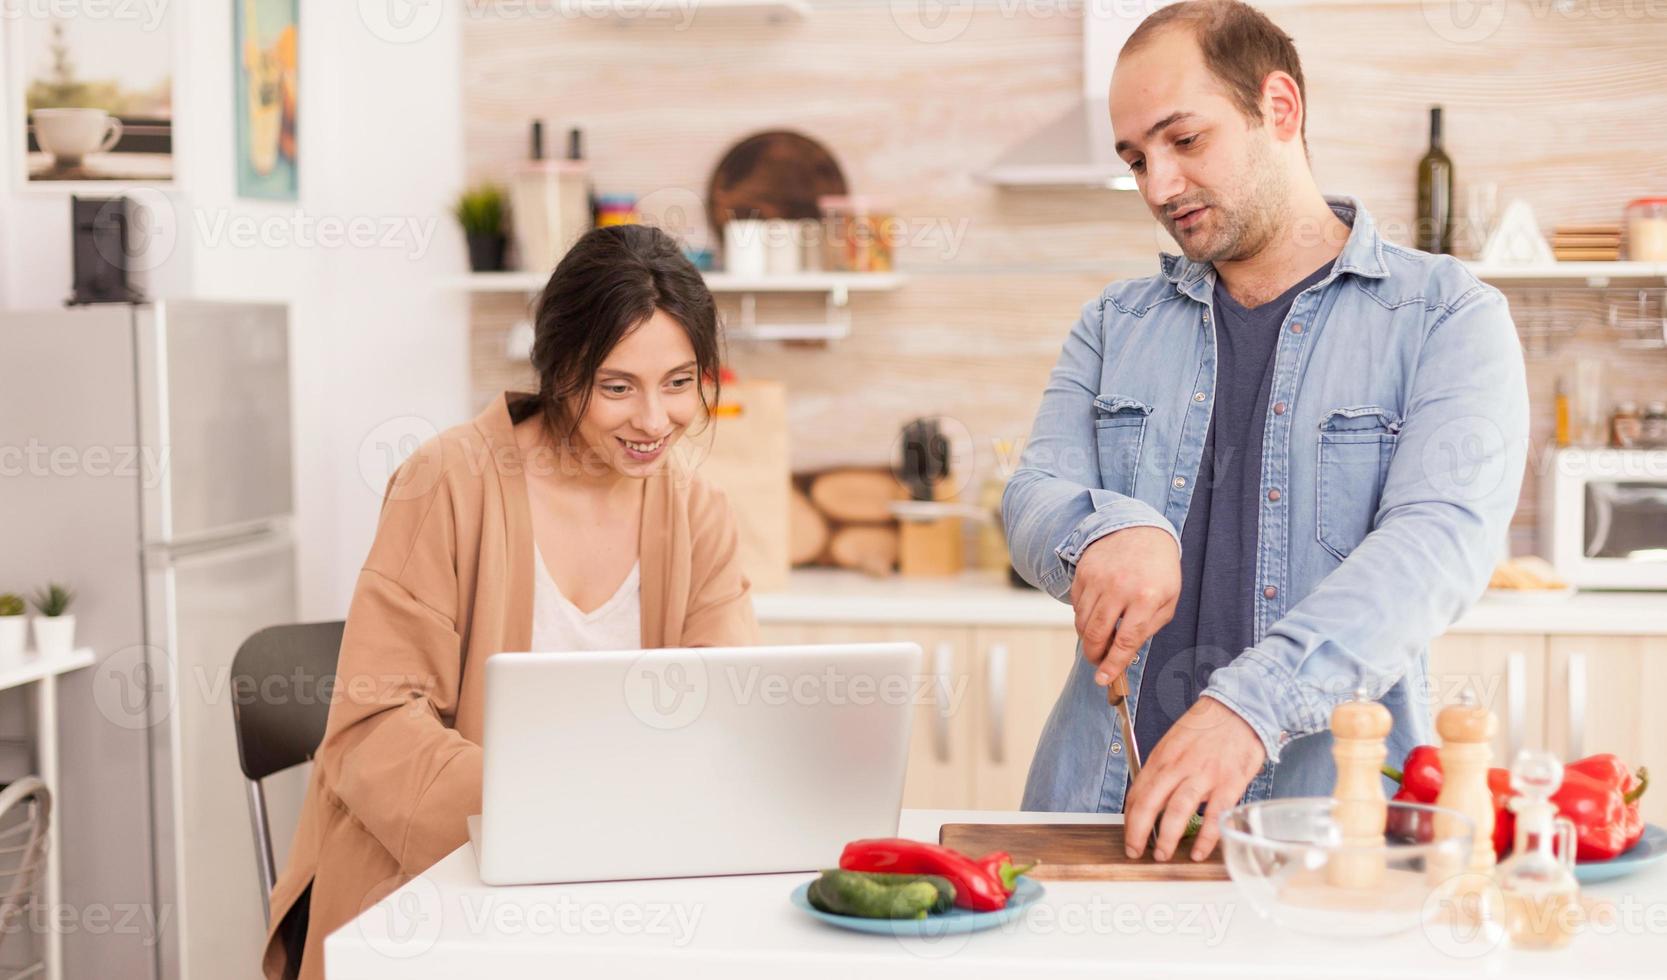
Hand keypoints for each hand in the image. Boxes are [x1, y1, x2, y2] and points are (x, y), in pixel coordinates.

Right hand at [1069, 526, 1179, 685]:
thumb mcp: (1167, 601)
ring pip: (1082, 622)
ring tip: (1100, 637)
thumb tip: (1123, 654)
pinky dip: (1083, 616)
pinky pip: (1076, 605)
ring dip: (1088, 637)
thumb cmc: (1159, 570)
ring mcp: (1098, 578)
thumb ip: (1147, 629)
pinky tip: (1097, 612)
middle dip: (1094, 655)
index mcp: (1146, 597)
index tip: (1104, 679)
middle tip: (1098, 663)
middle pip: (1097, 634)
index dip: (1113, 664)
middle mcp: (1119, 587)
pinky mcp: (1083, 572)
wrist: (1141, 530)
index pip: (1125, 641)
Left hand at [1123, 696, 1266, 861]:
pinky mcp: (1229, 782)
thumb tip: (1151, 798)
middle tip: (1135, 852)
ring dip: (1167, 838)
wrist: (1239, 708)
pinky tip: (1199, 852)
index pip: (1137, 792)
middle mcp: (1179, 766)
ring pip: (1178, 811)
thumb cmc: (1207, 728)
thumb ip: (1163, 770)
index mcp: (1162, 757)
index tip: (1129, 835)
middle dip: (1138, 832)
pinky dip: (1206, 837)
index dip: (1129, 818)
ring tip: (1163, 856)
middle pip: (1150, 803)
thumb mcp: (1174, 742)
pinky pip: (1214, 816)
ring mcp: (1204, 775)